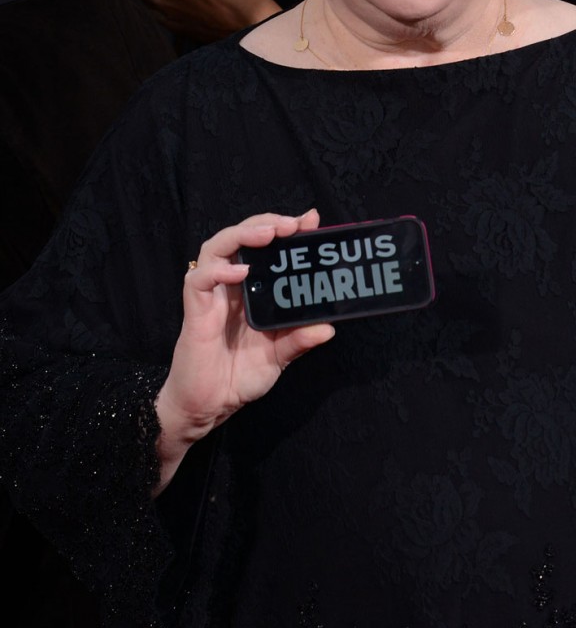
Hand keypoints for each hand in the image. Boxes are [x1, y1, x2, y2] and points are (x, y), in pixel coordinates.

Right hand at [154, 210, 333, 492]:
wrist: (208, 406)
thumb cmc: (239, 377)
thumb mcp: (278, 357)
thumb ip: (299, 340)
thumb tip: (328, 328)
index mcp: (253, 290)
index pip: (266, 247)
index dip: (285, 229)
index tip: (310, 221)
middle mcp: (231, 285)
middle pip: (241, 236)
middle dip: (266, 223)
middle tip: (292, 223)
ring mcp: (212, 295)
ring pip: (216, 246)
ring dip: (242, 234)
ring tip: (268, 234)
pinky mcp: (195, 310)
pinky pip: (198, 280)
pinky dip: (218, 270)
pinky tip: (241, 271)